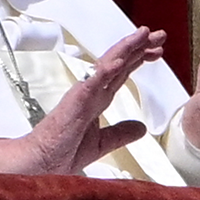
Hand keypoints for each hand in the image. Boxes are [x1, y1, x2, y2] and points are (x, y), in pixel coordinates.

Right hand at [0, 27, 165, 173]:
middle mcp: (91, 92)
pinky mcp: (74, 103)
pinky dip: (105, 71)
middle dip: (139, 47)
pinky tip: (119, 61)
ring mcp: (82, 95)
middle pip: (118, 63)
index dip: (139, 59)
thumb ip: (120, 133)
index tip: (157, 52)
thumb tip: (141, 127)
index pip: (121, 73)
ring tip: (143, 35)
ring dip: (126, 49)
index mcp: (97, 99)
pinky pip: (91, 83)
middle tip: (159, 34)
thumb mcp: (101, 143)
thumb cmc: (62, 152)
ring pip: (107, 65)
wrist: (40, 165)